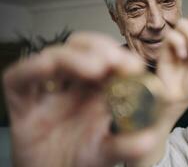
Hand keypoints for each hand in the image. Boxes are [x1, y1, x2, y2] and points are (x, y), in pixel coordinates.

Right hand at [3, 33, 156, 166]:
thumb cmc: (81, 159)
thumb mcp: (108, 151)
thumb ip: (128, 144)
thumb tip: (148, 139)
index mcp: (96, 89)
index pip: (107, 60)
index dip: (119, 58)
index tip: (133, 66)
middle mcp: (72, 84)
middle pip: (82, 50)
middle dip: (99, 50)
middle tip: (115, 61)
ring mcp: (46, 88)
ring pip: (56, 57)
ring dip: (75, 57)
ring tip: (96, 68)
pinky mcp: (22, 98)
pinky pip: (21, 77)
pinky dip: (33, 68)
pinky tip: (49, 65)